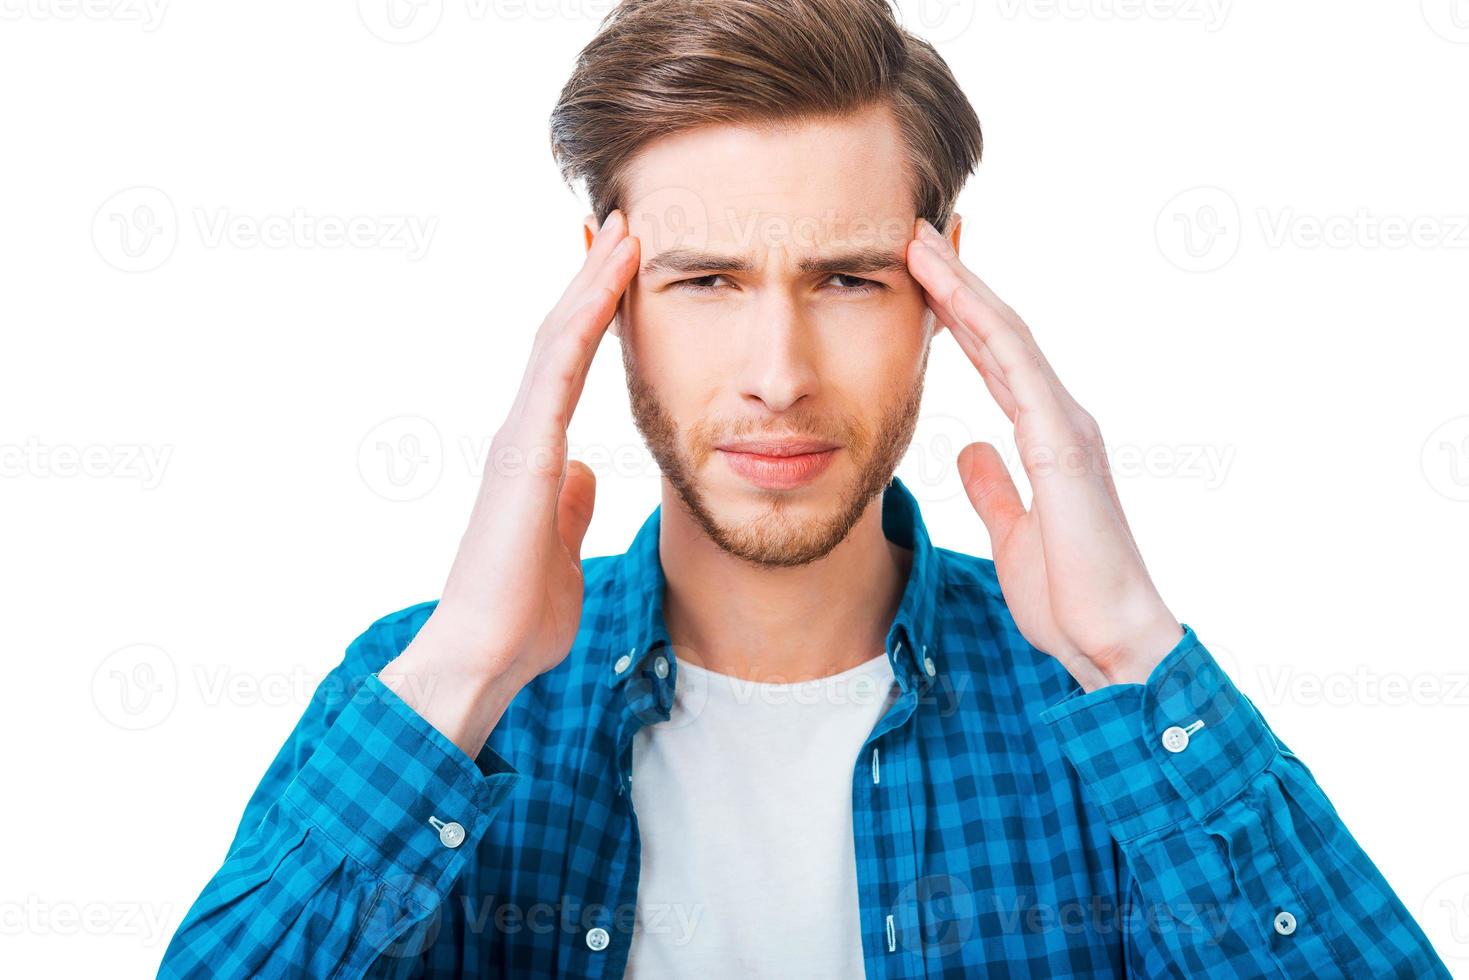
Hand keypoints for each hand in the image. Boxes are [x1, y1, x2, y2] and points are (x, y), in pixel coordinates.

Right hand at [379, 210, 639, 753]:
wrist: (484, 655)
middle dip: (592, 279)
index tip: (620, 272)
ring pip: (556, 338)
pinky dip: (587, 317)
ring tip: (623, 227)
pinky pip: (558, 368)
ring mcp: (520, 438)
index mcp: (536, 454)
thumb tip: (584, 475)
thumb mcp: (561, 546)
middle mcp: (524, 434)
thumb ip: (570, 504)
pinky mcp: (523, 452)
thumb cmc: (521, 612)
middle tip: (621, 223)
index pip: (567, 367)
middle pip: (559, 337)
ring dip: (592, 280)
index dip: (594, 315)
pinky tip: (612, 278)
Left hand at [906, 218, 1181, 691]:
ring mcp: (1065, 426)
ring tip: (921, 244)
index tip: (917, 278)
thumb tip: (970, 448)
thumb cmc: (1070, 597)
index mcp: (1044, 436)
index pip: (992, 359)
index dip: (954, 316)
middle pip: (998, 333)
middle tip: (913, 234)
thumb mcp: (1012, 533)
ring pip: (1008, 338)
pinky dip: (986, 329)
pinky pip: (1020, 373)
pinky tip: (955, 297)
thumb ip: (994, 486)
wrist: (1111, 641)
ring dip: (963, 288)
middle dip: (955, 283)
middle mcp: (1058, 418)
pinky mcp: (1065, 445)